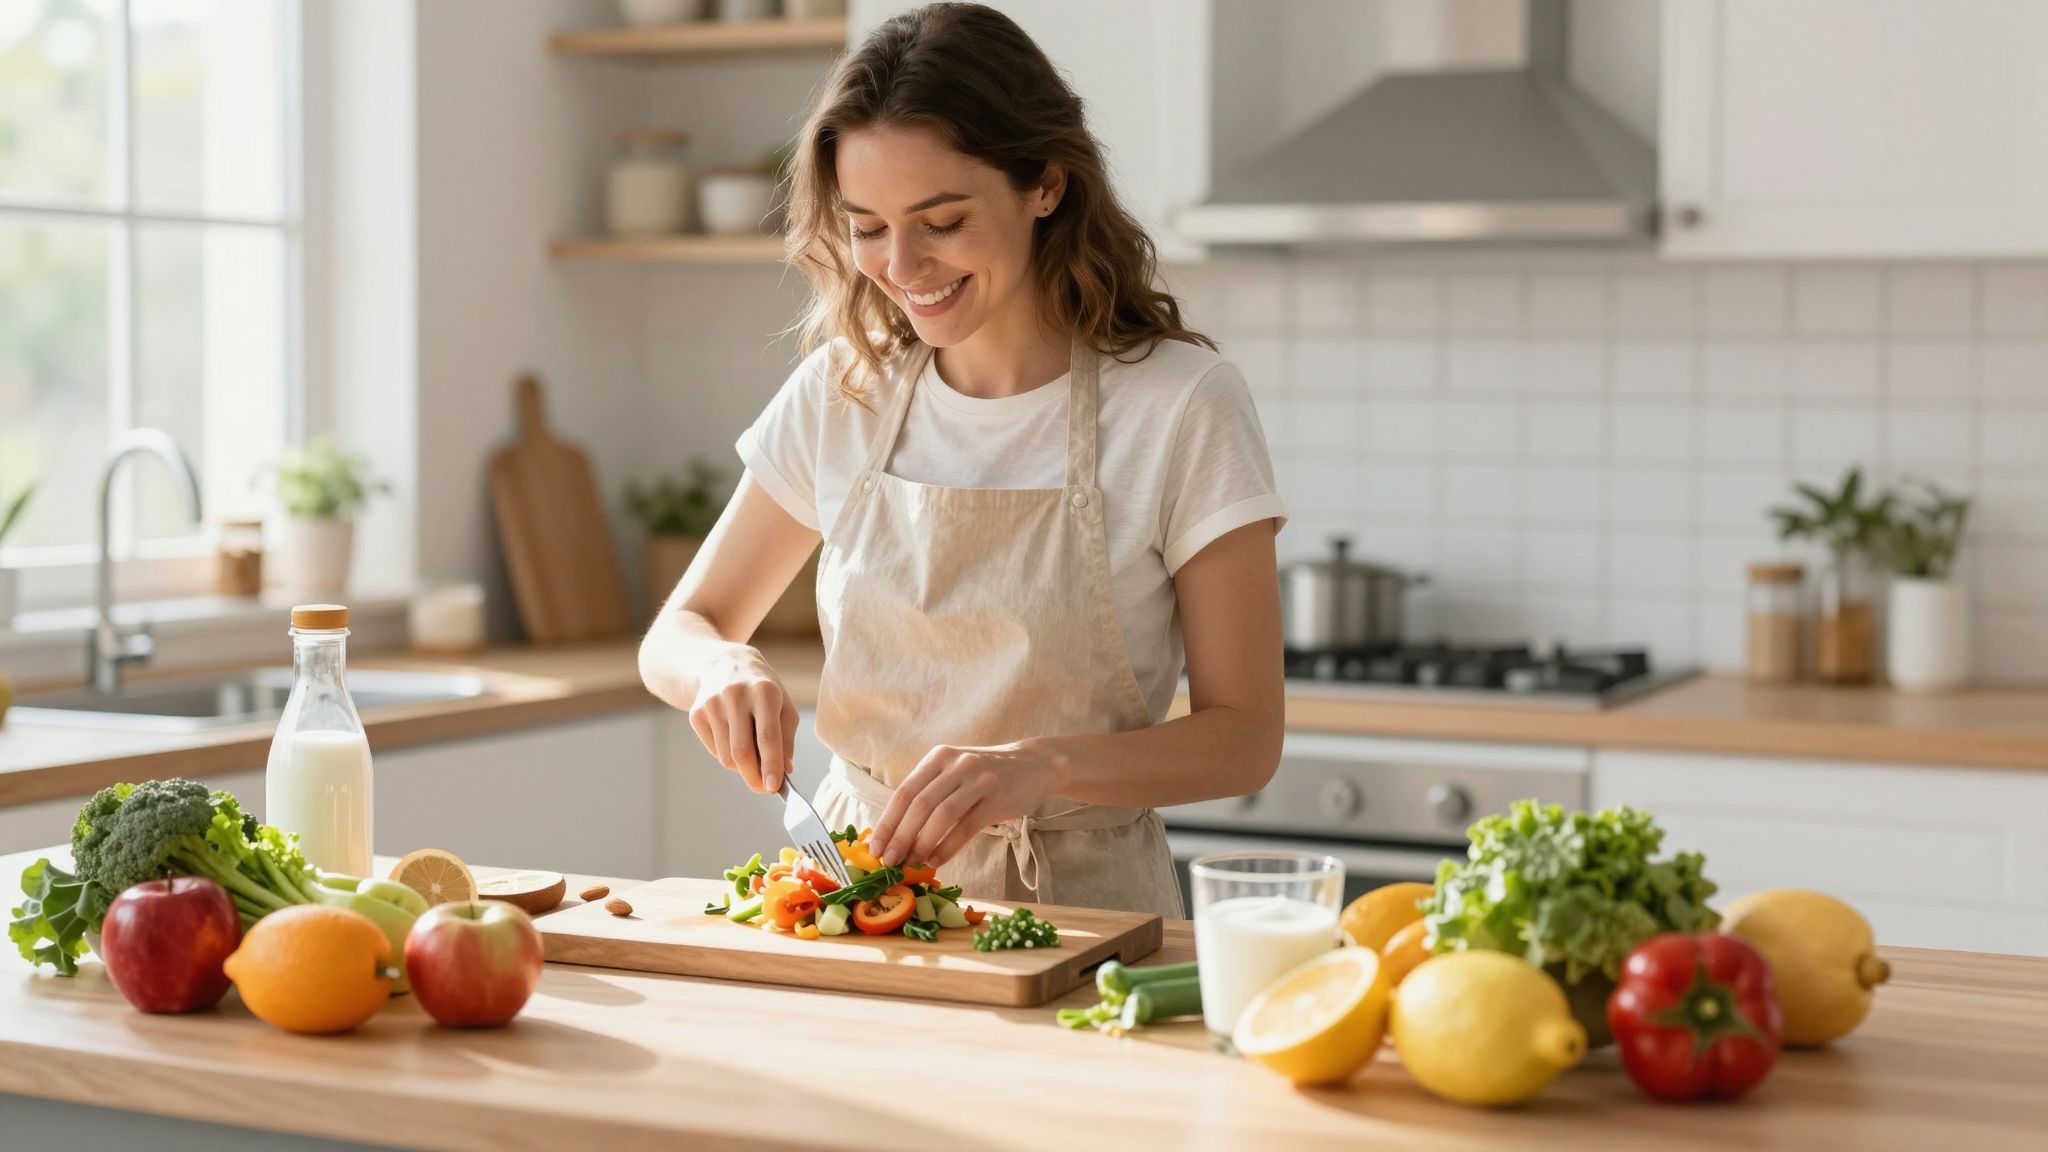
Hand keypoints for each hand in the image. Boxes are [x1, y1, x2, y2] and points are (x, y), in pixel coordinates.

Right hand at [688, 646, 798, 793]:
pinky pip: (714, 751)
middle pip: (742, 752)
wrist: (723, 663)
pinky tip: (734, 739)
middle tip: (763, 788)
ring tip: (752, 756)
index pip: (767, 737)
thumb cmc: (762, 688)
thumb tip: (785, 769)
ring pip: (727, 756)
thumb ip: (787, 737)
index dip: (771, 765)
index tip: (774, 787)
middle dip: (754, 776)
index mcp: (764, 691)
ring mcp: (712, 704)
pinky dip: (727, 756)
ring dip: (742, 767)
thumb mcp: (784, 704)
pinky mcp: (696, 713)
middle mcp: (735, 695)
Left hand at [873, 740, 1068, 867]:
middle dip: (900, 837)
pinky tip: (936, 860)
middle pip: (920, 805)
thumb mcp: (954, 772)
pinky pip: (966, 826)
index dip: (887, 822)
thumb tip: (896, 833)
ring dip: (922, 843)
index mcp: (938, 757)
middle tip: (890, 862)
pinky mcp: (997, 798)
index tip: (875, 849)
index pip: (904, 792)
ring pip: (942, 816)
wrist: (1034, 764)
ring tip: (912, 863)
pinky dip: (947, 847)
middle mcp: (956, 764)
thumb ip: (929, 793)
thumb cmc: (986, 775)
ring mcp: (978, 780)